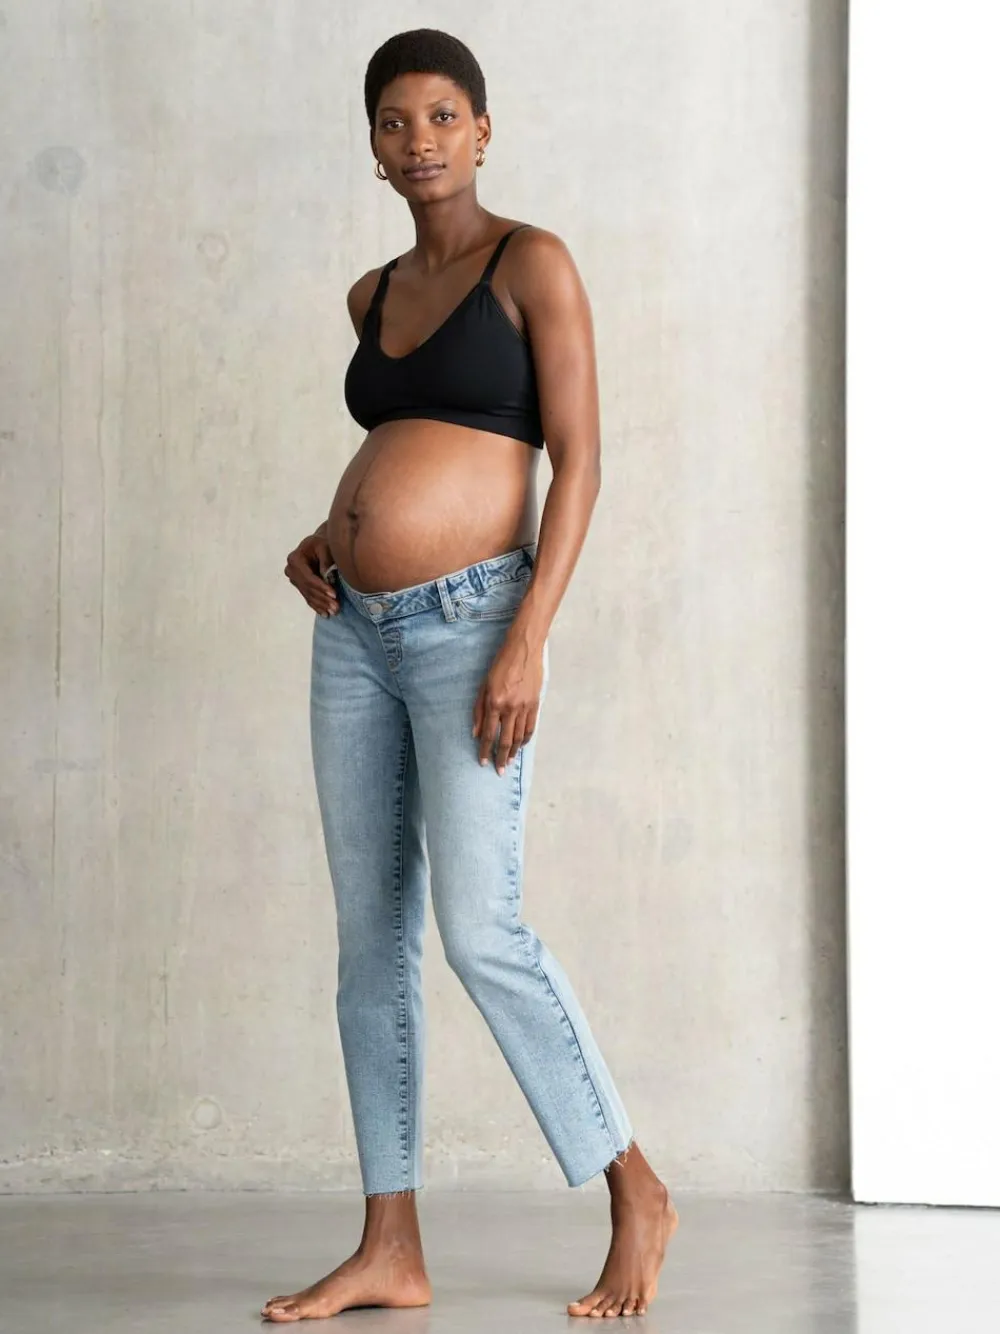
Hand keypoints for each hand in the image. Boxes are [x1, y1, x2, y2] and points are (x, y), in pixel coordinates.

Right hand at [285, 529, 338, 615]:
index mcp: (295, 559)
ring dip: (321, 605)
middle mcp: (291, 570)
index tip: (334, 594)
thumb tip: (327, 576)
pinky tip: (325, 614)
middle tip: (336, 607)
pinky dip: (317, 606)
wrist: (317, 544)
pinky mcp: (299, 585)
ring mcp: (294, 579)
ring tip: (334, 612)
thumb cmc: (323, 543)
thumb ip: (326, 560)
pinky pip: (307, 597)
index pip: (309, 577)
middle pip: (308, 588)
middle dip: (323, 599)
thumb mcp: (326, 547)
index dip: (321, 587)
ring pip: (308, 595)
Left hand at [472, 635, 543, 774]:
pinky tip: (521, 745)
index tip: (483, 762)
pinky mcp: (535, 704)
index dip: (485, 750)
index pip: (489, 734)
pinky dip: (526, 739)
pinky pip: (531, 727)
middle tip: (499, 770)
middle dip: (501, 758)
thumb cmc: (500, 664)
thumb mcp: (483, 685)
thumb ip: (478, 710)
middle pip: (505, 740)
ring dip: (514, 751)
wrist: (523, 650)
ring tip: (509, 762)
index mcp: (494, 703)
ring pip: (520, 736)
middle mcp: (510, 708)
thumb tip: (475, 732)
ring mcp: (525, 707)